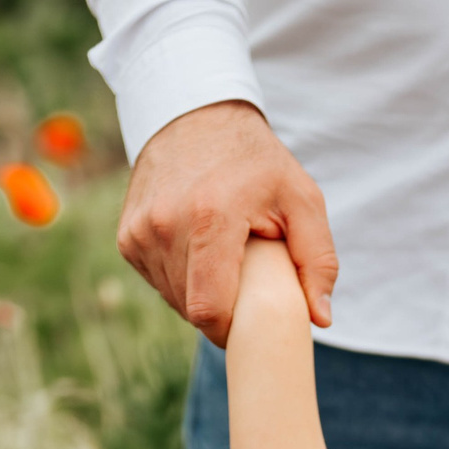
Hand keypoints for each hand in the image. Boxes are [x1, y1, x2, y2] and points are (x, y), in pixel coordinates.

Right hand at [116, 101, 337, 345]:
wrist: (197, 117)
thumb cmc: (257, 164)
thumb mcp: (302, 199)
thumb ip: (318, 261)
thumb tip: (321, 318)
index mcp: (210, 218)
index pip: (209, 310)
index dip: (232, 331)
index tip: (252, 323)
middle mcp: (165, 225)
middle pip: (192, 309)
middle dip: (222, 310)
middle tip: (246, 284)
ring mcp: (140, 231)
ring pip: (173, 299)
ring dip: (201, 294)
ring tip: (224, 261)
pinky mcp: (127, 236)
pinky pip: (158, 281)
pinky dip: (181, 279)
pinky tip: (199, 251)